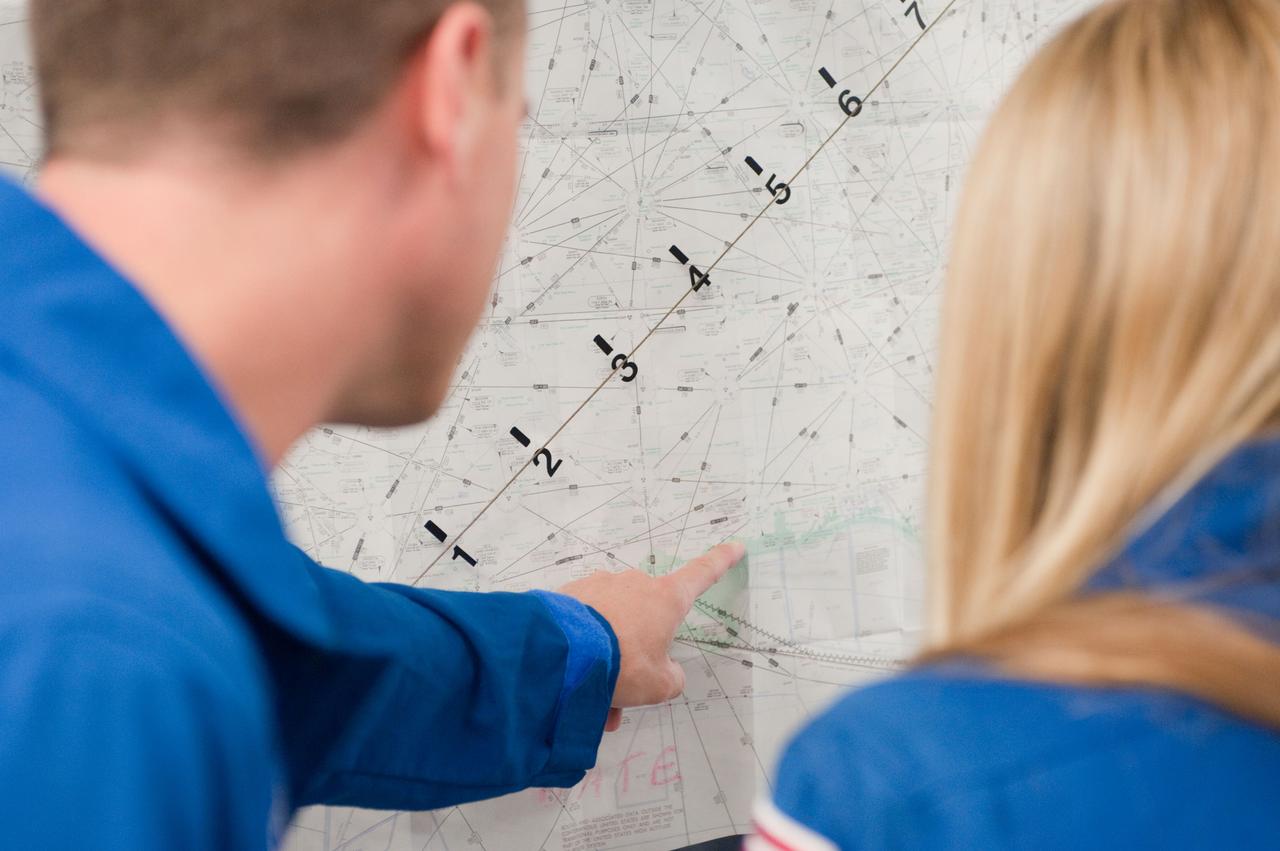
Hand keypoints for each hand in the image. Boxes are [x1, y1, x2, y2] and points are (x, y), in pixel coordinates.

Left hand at [558, 542, 745, 731]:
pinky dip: (586, 646)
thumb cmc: (623, 663)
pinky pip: (587, 622)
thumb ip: (670, 677)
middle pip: (645, 618)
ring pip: (613, 624)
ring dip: (609, 656)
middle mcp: (636, 584)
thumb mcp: (659, 685)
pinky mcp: (573, 593)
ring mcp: (602, 585)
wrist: (564, 652)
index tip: (736, 545)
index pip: (702, 574)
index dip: (721, 561)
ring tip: (594, 694)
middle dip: (637, 651)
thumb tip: (665, 672)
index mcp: (666, 599)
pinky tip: (575, 675)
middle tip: (625, 688)